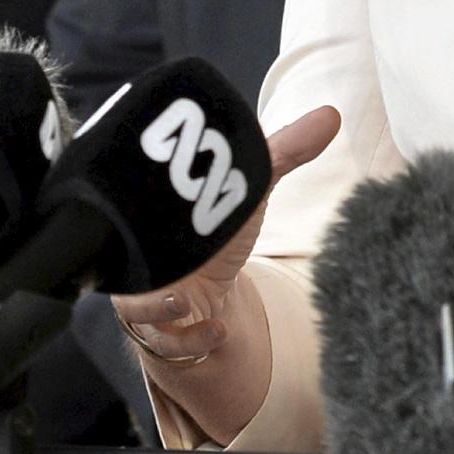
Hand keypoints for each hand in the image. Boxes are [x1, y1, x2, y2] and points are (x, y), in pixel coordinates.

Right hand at [110, 105, 340, 379]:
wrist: (206, 295)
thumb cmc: (216, 234)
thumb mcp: (249, 191)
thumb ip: (283, 152)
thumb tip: (330, 115)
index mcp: (152, 212)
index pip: (133, 199)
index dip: (139, 197)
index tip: (163, 200)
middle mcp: (138, 253)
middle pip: (123, 254)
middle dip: (139, 255)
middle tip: (165, 253)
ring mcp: (141, 293)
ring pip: (133, 303)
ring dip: (155, 304)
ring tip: (180, 299)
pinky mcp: (155, 328)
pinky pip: (160, 338)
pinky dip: (189, 337)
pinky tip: (217, 328)